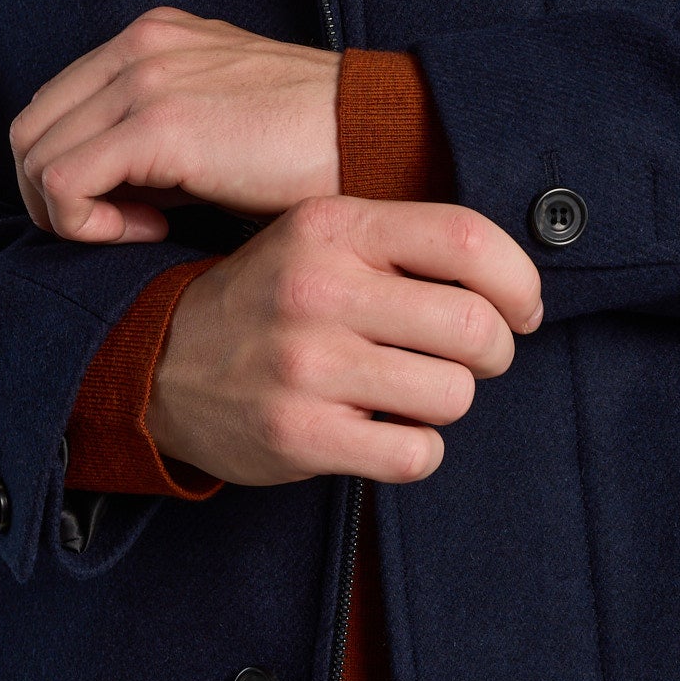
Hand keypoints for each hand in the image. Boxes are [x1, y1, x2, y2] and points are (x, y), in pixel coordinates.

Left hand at [10, 7, 340, 240]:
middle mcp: (139, 45)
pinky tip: (153, 230)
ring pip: (35, 157)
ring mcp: (144, 79)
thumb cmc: (309, 143)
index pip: (54, 106)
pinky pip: (63, 184)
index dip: (71, 168)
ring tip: (145, 228)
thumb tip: (104, 190)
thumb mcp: (217, 116)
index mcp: (150, 37)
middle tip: (125, 225)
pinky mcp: (158, 124)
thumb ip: (154, 133)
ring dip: (72, 212)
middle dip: (57, 195)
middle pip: (30, 130)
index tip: (130, 206)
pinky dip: (87, 224)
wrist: (373, 135)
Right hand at [148, 197, 543, 484]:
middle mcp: (318, 290)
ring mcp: (305, 366)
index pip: (467, 240)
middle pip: (475, 327)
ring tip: (414, 392)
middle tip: (474, 359)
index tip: (524, 308)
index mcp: (332, 226)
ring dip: (450, 401)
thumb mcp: (320, 240)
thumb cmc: (267, 299)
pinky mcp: (298, 436)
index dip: (520, 281)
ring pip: (453, 395)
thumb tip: (517, 282)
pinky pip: (415, 454)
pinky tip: (388, 432)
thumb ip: (404, 243)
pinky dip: (418, 450)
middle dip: (494, 351)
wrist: (155, 362)